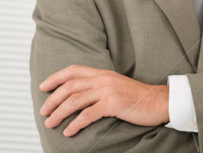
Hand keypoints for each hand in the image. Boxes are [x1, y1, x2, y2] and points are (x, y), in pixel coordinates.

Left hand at [39, 65, 168, 136]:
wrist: (158, 101)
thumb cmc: (138, 97)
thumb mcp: (117, 85)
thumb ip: (100, 86)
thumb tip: (82, 95)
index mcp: (103, 73)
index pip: (74, 70)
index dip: (56, 77)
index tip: (44, 87)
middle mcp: (103, 79)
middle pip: (70, 86)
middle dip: (53, 99)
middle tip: (44, 111)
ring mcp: (108, 91)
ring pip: (75, 100)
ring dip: (59, 113)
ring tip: (51, 123)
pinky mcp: (113, 104)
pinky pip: (87, 114)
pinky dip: (75, 124)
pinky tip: (69, 131)